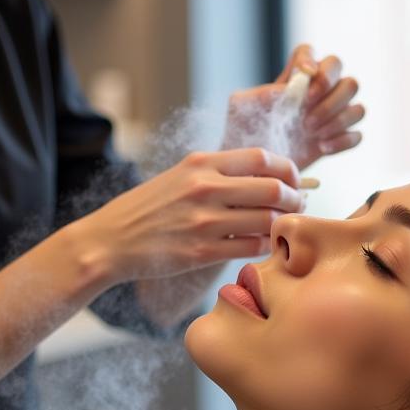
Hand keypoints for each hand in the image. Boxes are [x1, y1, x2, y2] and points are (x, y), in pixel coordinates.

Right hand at [79, 147, 303, 280]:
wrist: (111, 239)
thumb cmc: (150, 207)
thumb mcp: (181, 174)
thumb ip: (219, 171)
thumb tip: (267, 174)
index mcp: (201, 163)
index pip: (262, 158)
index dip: (288, 169)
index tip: (294, 180)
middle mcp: (204, 188)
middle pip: (272, 189)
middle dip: (294, 198)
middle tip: (297, 204)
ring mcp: (203, 221)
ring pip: (266, 220)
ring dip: (283, 222)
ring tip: (283, 224)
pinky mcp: (201, 252)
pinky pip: (251, 246)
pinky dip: (266, 244)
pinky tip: (264, 242)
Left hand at [223, 43, 364, 169]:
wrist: (252, 168)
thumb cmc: (244, 134)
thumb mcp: (241, 110)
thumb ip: (259, 95)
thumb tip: (285, 90)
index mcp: (293, 79)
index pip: (309, 53)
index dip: (311, 59)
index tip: (305, 75)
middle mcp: (318, 93)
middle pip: (345, 77)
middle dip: (331, 94)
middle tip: (307, 116)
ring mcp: (331, 117)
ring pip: (358, 106)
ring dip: (338, 118)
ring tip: (313, 133)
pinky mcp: (338, 140)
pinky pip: (357, 135)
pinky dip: (343, 141)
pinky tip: (322, 148)